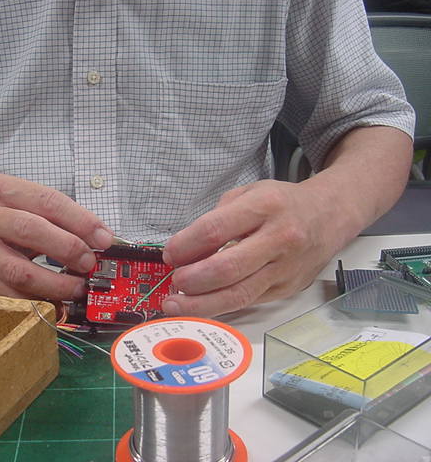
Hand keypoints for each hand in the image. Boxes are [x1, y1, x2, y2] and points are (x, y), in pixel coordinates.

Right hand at [0, 174, 113, 299]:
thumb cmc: (8, 217)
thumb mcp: (30, 205)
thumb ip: (64, 218)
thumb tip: (102, 239)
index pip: (47, 201)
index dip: (80, 221)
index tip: (104, 239)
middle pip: (29, 230)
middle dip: (67, 248)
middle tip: (89, 262)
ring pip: (18, 270)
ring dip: (55, 283)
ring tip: (77, 287)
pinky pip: (10, 295)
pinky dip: (38, 302)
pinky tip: (57, 303)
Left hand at [161, 179, 354, 316]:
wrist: (330, 215)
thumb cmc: (282, 203)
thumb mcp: (248, 194)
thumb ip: (217, 219)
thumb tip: (185, 252)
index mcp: (265, 207)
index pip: (215, 230)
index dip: (185, 246)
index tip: (170, 254)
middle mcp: (279, 238)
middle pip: (227, 268)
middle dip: (192, 280)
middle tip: (174, 282)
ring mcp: (286, 268)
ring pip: (239, 294)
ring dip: (201, 304)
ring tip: (176, 304)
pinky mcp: (288, 288)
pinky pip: (249, 301)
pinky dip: (221, 306)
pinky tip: (202, 305)